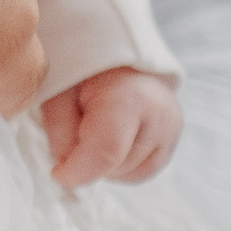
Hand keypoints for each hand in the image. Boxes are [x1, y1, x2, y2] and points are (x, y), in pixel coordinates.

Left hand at [41, 67, 181, 187]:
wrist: (118, 56)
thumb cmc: (83, 70)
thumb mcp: (58, 91)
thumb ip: (59, 131)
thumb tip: (66, 166)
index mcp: (128, 98)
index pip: (107, 152)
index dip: (79, 171)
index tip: (58, 174)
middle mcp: (158, 117)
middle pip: (115, 165)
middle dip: (87, 161)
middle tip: (74, 130)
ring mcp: (171, 130)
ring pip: (128, 173)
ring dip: (103, 164)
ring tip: (93, 129)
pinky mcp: (173, 139)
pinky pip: (140, 172)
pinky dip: (119, 166)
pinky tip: (108, 140)